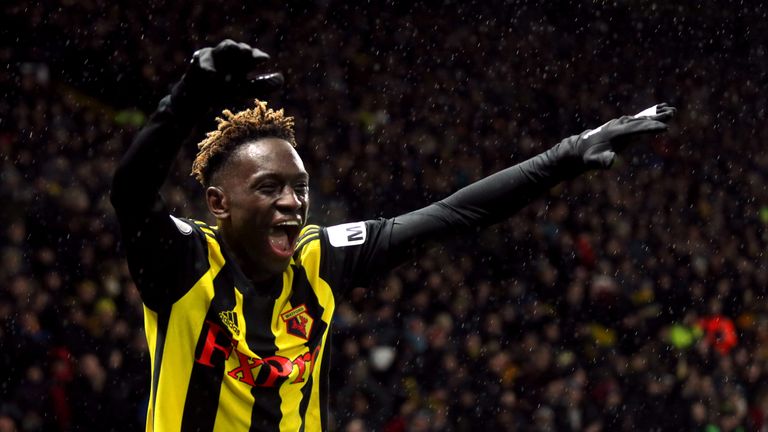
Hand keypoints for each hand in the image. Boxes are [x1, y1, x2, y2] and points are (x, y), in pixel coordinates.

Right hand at [170, 40, 283, 115]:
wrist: (196, 100)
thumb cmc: (221, 91)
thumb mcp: (244, 90)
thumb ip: (262, 85)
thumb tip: (281, 79)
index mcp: (240, 62)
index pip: (251, 55)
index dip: (257, 56)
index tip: (265, 60)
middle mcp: (228, 56)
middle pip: (237, 47)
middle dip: (244, 50)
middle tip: (249, 55)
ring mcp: (213, 55)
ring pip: (222, 48)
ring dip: (230, 50)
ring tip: (236, 56)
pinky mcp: (198, 60)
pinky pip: (203, 59)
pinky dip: (209, 66)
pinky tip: (213, 75)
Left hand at [558, 103, 676, 169]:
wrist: (582, 148)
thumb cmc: (589, 156)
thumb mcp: (594, 161)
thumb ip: (603, 160)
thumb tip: (611, 161)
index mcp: (616, 133)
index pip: (636, 129)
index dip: (650, 128)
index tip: (663, 127)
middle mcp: (620, 125)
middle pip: (641, 120)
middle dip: (657, 118)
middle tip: (672, 113)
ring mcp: (621, 124)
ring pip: (641, 118)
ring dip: (656, 114)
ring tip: (672, 110)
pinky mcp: (623, 126)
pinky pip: (639, 119)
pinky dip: (650, 115)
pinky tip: (661, 109)